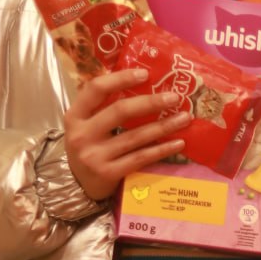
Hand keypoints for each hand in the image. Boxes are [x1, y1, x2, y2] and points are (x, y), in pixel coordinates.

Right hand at [64, 68, 190, 199]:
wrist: (78, 185)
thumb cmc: (89, 146)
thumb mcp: (86, 124)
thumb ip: (104, 106)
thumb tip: (141, 80)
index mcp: (75, 116)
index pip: (95, 89)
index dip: (120, 78)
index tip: (145, 73)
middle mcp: (82, 134)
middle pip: (120, 111)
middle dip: (151, 102)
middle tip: (175, 97)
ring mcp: (95, 156)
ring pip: (135, 137)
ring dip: (163, 126)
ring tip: (185, 118)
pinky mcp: (108, 173)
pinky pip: (141, 158)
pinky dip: (162, 150)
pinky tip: (178, 143)